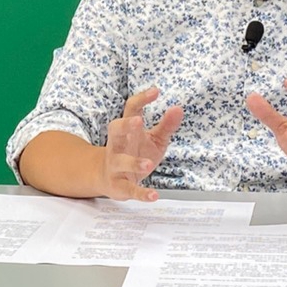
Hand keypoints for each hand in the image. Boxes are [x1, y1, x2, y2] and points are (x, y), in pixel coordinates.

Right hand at [100, 87, 182, 201]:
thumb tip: (178, 108)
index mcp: (127, 130)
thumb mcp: (154, 139)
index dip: (141, 100)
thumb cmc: (134, 153)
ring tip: (148, 164)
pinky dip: (141, 193)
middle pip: (115, 130)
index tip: (155, 91)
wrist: (108, 178)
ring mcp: (115, 165)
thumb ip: (166, 125)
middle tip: (138, 121)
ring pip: (120, 161)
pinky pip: (129, 189)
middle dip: (124, 125)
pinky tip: (154, 195)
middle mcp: (117, 145)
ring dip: (132, 162)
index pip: (130, 109)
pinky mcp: (119, 185)